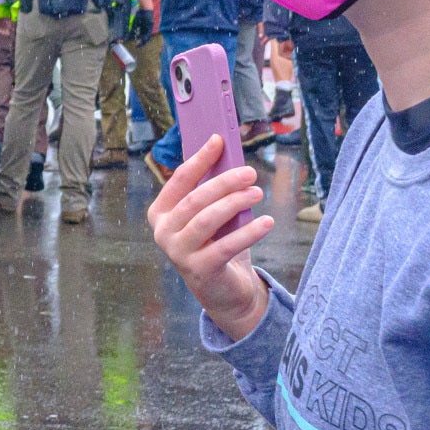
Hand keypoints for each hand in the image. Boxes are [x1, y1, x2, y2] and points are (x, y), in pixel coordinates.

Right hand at [145, 133, 271, 337]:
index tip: (219, 140)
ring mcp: (178, 253)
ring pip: (207, 220)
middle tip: (250, 172)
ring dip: (235, 203)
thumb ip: (212, 191)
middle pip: (194, 199)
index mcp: (161, 213)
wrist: (224, 290)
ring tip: (257, 192)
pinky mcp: (200, 270)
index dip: (199, 159)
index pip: (179, 180)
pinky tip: (267, 222)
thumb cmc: (217, 243)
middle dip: (223, 182)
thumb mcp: (211, 215)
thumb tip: (229, 157)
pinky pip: (226, 246)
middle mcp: (163, 233)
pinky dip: (249, 233)